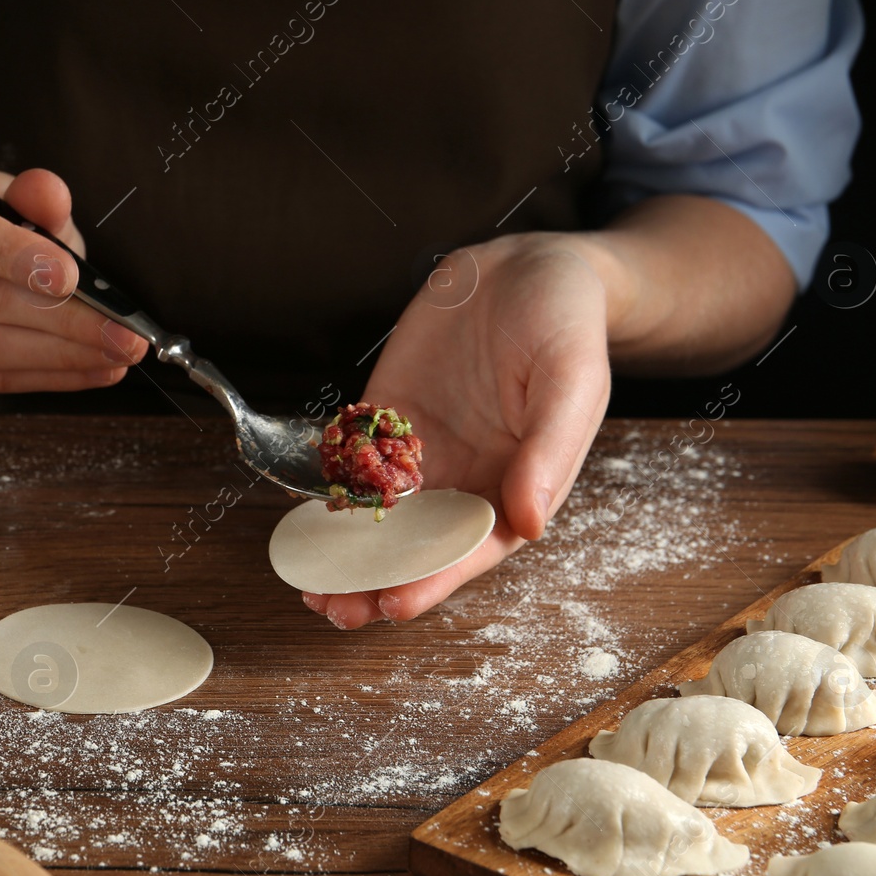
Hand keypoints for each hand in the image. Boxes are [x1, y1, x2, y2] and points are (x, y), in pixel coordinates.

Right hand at [0, 166, 148, 398]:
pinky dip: (45, 379)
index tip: (71, 278)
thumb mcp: (13, 197)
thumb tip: (51, 194)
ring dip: (61, 360)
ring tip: (116, 359)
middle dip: (66, 324)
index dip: (14, 257)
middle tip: (125, 338)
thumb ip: (37, 198)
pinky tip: (88, 370)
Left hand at [301, 233, 612, 627]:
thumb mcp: (571, 383)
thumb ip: (549, 452)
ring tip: (309, 580)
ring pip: (380, 517)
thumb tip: (532, 521)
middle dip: (376, 580)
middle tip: (334, 607)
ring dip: (346, 551)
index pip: (470, 549)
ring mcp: (426, 451)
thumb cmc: (566, 327)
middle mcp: (467, 480)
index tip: (395, 603)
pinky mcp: (391, 416)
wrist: (531, 267)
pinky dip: (331, 492)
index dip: (433, 579)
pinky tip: (303, 520)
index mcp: (517, 488)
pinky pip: (356, 463)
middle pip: (417, 546)